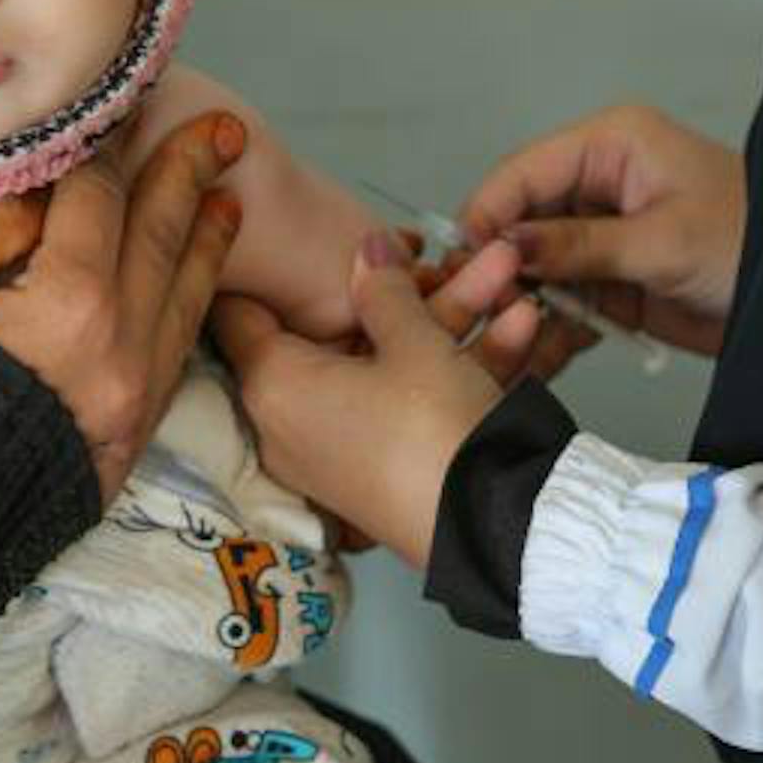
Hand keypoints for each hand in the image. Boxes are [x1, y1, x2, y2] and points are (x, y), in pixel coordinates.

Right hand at [0, 112, 245, 501]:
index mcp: (69, 302)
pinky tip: (193, 281)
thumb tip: (42, 198)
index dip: (107, 145)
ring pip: (186, 300)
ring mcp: (135, 399)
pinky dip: (188, 305)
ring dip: (207, 243)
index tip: (122, 106)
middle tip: (223, 131)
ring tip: (227, 200)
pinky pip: (175, 354)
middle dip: (190, 175)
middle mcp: (123, 347)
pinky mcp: (129, 440)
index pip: (99, 197)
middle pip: (163, 238)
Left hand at [212, 234, 522, 570]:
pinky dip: (455, 369)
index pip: (241, 313)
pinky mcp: (380, 473)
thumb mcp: (415, 341)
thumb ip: (384, 287)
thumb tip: (365, 245)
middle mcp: (288, 425)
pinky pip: (407, 406)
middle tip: (437, 250)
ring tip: (507, 276)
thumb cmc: (433, 425)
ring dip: (449, 321)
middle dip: (398, 291)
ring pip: (387, 368)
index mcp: (272, 385)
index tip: (295, 234)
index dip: (270, 268)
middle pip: (335, 335)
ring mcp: (334, 453)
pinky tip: (521, 327)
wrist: (493, 528)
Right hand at [461, 105, 744, 357]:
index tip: (463, 262)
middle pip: (521, 222)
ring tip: (510, 338)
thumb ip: (578, 245)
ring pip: (535, 268)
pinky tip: (537, 353)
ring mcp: (602, 236)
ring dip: (522, 304)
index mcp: (610, 147)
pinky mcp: (612, 282)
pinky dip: (550, 328)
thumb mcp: (661, 241)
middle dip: (502, 267)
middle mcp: (598, 185)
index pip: (524, 173)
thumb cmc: (749, 240)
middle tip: (483, 310)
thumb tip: (506, 247)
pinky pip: (562, 302)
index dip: (489, 215)